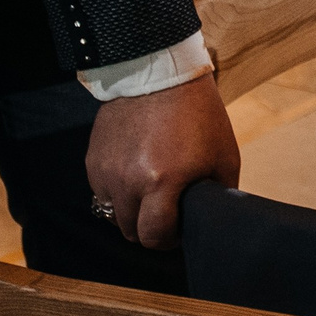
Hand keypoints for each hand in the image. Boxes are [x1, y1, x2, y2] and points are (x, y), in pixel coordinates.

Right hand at [85, 73, 240, 248]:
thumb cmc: (197, 114)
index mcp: (162, 182)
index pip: (154, 236)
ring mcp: (106, 172)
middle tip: (166, 213)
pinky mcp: (93, 161)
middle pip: (131, 231)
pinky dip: (117, 192)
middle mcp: (128, 181)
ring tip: (151, 193)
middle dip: (150, 228)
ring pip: (113, 214)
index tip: (178, 230)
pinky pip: (102, 192)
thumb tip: (213, 218)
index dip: (168, 240)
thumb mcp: (223, 153)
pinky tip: (135, 173)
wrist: (159, 75)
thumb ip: (219, 191)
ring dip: (132, 211)